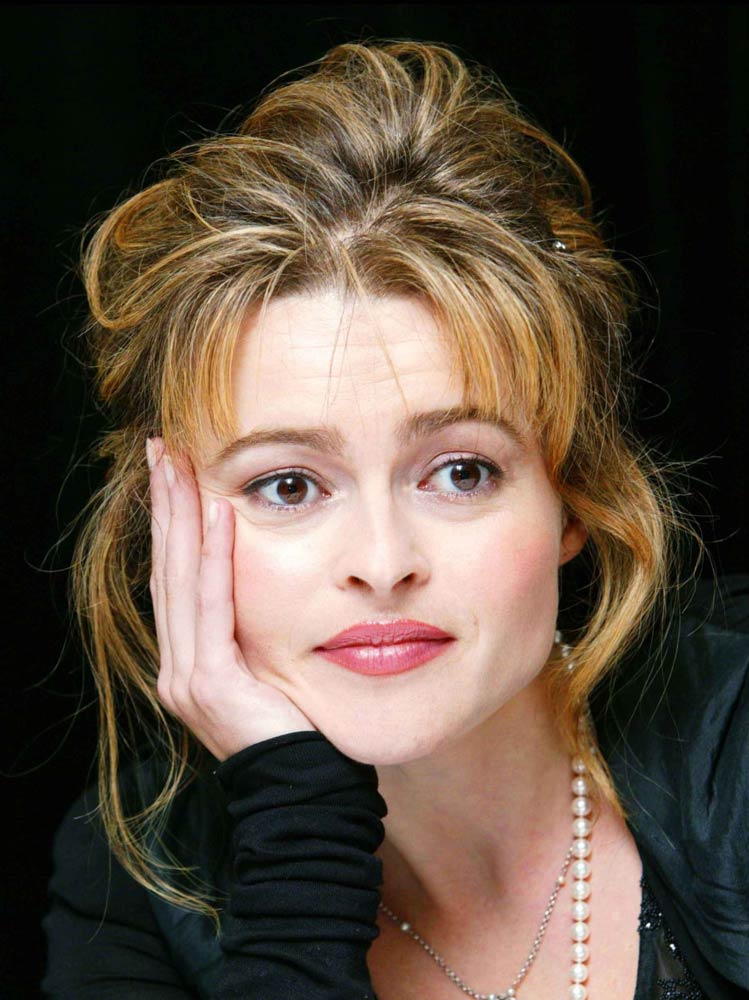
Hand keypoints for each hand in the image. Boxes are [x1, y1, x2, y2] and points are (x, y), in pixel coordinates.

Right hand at [147, 437, 316, 761]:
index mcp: (189, 662)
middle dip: (164, 505)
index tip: (173, 473)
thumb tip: (268, 585)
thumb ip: (254, 632)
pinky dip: (215, 557)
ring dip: (179, 516)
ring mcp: (186, 675)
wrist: (303, 791)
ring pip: (179, 578)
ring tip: (178, 463)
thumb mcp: (269, 670)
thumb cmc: (299, 730)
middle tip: (161, 449)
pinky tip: (218, 514)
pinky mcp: (210, 682)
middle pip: (167, 568)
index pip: (176, 578)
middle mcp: (176, 666)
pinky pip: (212, 607)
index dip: (171, 524)